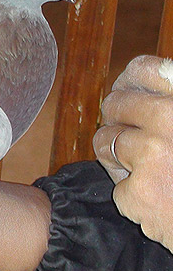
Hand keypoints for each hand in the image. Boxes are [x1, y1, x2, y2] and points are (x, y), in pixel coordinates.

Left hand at [94, 55, 172, 250]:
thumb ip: (172, 105)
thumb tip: (137, 84)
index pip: (143, 69)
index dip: (128, 82)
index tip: (127, 91)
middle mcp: (171, 117)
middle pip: (116, 104)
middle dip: (116, 119)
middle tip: (131, 136)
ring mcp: (154, 152)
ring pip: (105, 140)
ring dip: (115, 154)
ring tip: (147, 170)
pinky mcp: (139, 189)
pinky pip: (115, 182)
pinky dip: (130, 193)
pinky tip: (156, 200)